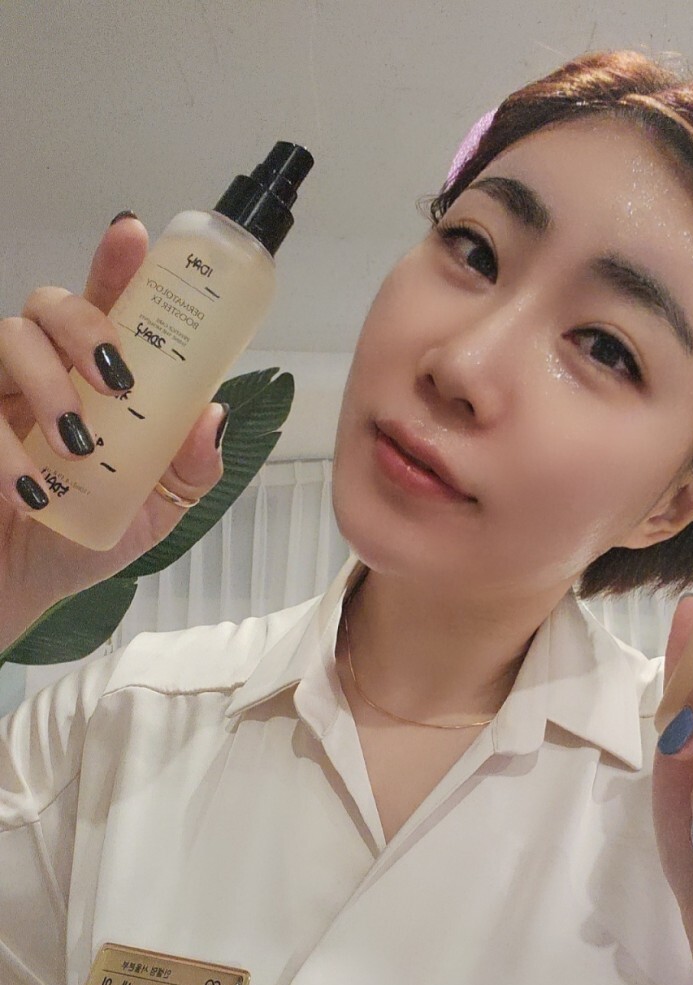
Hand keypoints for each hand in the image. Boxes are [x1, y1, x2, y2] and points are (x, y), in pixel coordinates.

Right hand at [0, 215, 224, 642]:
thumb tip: (216, 416)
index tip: (134, 236)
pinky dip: (6, 452)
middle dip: (86, 325)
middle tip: (119, 378)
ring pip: (9, 338)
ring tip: (79, 446)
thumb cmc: (81, 538)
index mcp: (93, 380)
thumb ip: (188, 470)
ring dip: (50, 386)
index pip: (106, 307)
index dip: (116, 265)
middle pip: (50, 304)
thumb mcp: (153, 511)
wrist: (18, 586)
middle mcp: (41, 373)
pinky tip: (34, 493)